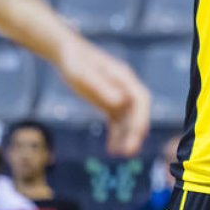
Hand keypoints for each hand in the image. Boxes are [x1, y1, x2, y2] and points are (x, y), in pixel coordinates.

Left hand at [54, 36, 149, 155]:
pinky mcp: (109, 102)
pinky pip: (116, 121)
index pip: (141, 100)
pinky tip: (111, 149)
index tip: (139, 134)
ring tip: (121, 155)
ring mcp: (119, 95)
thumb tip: (120, 101)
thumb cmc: (75, 61)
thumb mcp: (84, 75)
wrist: (67, 54)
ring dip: (127, 136)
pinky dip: (116, 135)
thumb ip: (102, 87)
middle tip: (129, 152)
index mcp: (124, 78)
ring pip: (127, 120)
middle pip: (137, 112)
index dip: (142, 117)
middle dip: (135, 132)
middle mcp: (125, 88)